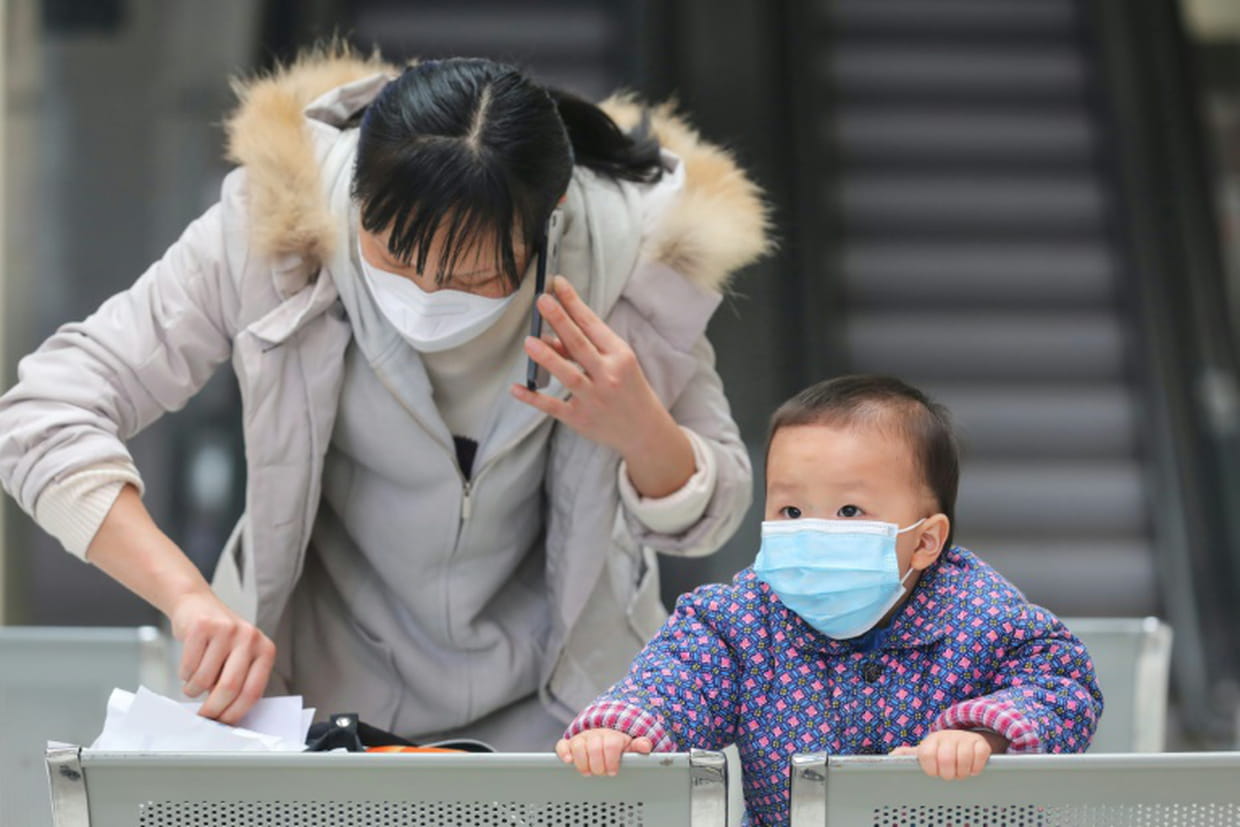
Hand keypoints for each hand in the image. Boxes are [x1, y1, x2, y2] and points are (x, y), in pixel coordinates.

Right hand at [170, 589, 275, 724]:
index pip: (253, 691)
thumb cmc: (220, 639)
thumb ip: (238, 682)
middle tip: (203, 716)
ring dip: (194, 690)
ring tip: (194, 683)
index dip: (235, 713)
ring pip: (205, 679)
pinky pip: (188, 666)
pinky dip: (184, 675)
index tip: (223, 724)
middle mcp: (250, 638)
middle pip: (230, 688)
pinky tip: (189, 665)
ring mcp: (227, 630)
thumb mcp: (239, 658)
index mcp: (265, 650)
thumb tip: (226, 717)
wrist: (197, 605)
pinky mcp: (203, 626)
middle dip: (213, 709)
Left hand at [511, 276, 694, 497]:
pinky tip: (517, 388)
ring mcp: (594, 398)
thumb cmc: (629, 389)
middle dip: (560, 321)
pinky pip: (553, 406)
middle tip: (542, 301)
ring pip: (568, 375)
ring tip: (529, 341)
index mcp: (620, 355)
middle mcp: (608, 375)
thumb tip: (551, 336)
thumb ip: (587, 349)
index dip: (574, 303)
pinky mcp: (580, 419)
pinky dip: (534, 398)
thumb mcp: (617, 364)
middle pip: (580, 345)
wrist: (645, 431)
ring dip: (548, 358)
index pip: (593, 324)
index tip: (557, 284)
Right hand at [555, 728, 654, 775]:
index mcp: (612, 736)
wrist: (604, 736)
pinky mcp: (570, 743)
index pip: (611, 744)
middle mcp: (596, 734)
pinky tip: (569, 761)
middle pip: (594, 746)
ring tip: (588, 772)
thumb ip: (639, 746)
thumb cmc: (617, 746)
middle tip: (601, 773)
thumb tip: (645, 745)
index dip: (611, 760)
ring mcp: (582, 738)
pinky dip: (564, 752)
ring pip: (578, 745)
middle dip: (597, 764)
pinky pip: (563, 745)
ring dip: (582, 762)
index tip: (612, 771)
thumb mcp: (630, 746)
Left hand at [890, 730, 1007, 779]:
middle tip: (949, 775)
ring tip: (960, 773)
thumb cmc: (942, 749)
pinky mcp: (981, 743)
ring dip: (962, 772)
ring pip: (963, 758)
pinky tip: (972, 769)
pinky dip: (976, 767)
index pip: (926, 755)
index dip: (931, 769)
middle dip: (948, 773)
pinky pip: (980, 756)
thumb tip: (892, 757)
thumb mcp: (926, 751)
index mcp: (931, 740)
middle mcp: (947, 737)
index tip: (935, 773)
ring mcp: (965, 739)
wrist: (966, 739)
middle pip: (946, 759)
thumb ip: (909, 755)